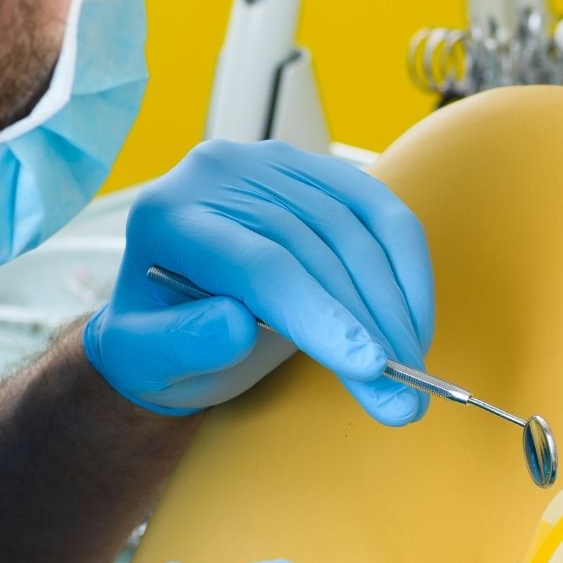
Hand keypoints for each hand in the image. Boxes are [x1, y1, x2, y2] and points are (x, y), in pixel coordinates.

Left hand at [83, 140, 433, 422]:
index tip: (369, 367)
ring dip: (396, 307)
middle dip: (369, 326)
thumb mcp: (146, 361)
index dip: (320, 313)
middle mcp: (221, 175)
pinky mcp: (320, 172)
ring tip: (411, 369)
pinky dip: (409, 269)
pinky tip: (416, 321)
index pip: (260, 261)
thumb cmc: (159, 344)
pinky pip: (382, 213)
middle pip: (316, 249)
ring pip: (357, 233)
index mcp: (169, 217)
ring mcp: (274, 164)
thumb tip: (234, 327)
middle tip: (402, 397)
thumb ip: (182, 344)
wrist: (174, 311)